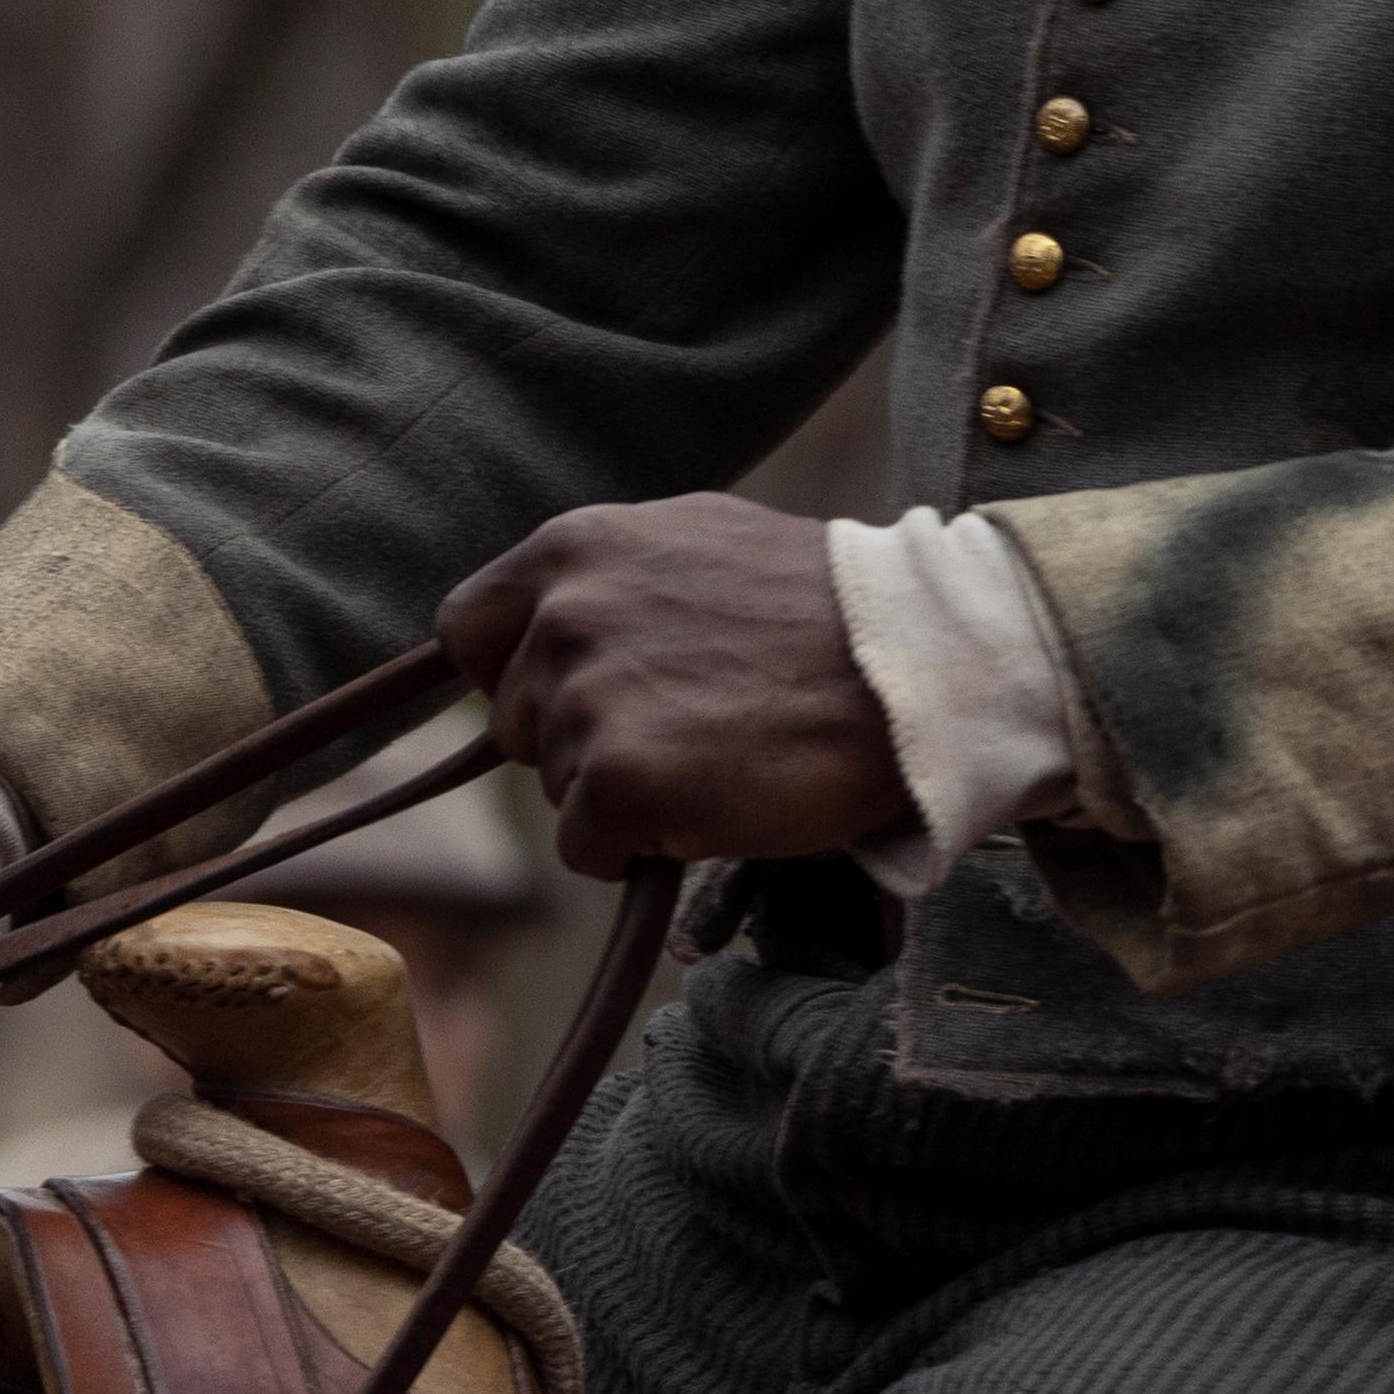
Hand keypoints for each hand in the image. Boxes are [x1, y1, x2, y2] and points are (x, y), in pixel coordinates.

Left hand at [441, 494, 901, 874]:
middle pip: (514, 719)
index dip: (519, 672)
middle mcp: (565, 614)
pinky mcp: (620, 781)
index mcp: (577, 546)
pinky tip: (720, 800)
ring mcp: (588, 699)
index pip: (469, 629)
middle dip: (582, 736)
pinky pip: (586, 848)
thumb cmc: (829, 614)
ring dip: (623, 789)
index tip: (587, 690)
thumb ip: (614, 578)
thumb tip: (547, 622)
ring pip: (556, 785)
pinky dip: (643, 845)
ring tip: (723, 751)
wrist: (924, 668)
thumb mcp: (703, 545)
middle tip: (692, 722)